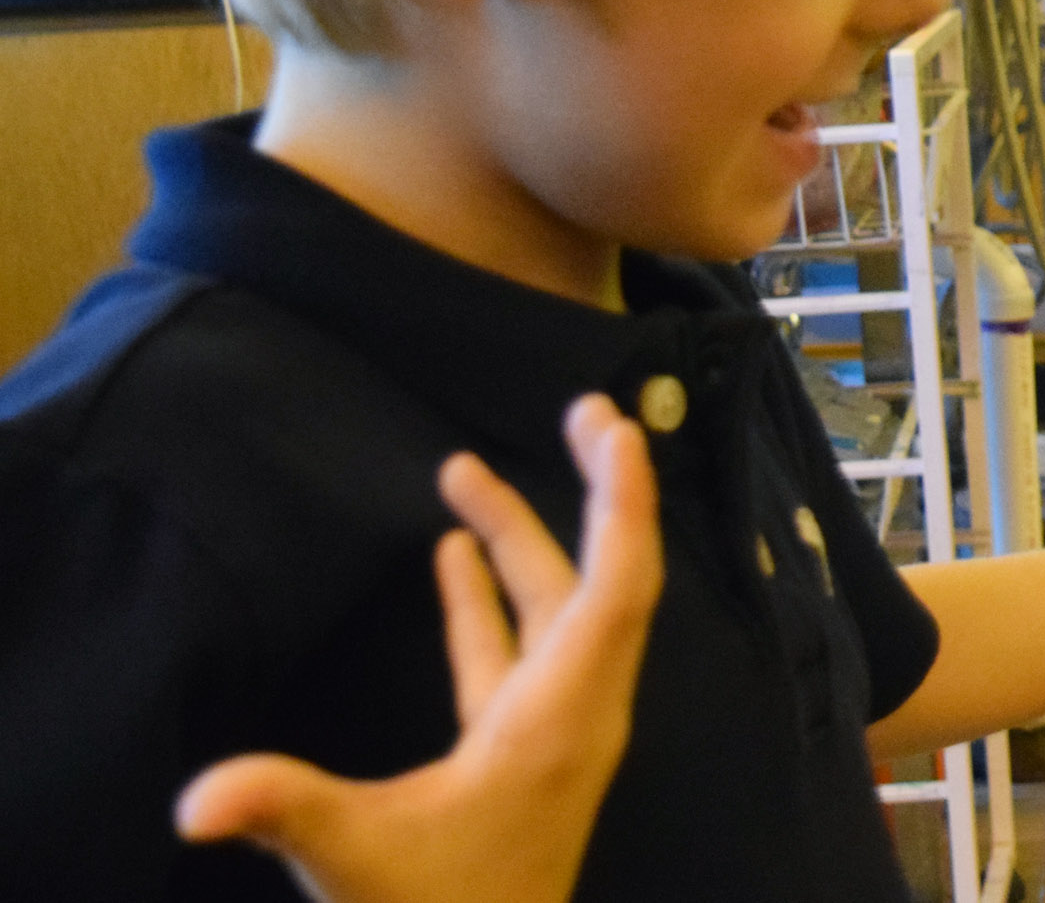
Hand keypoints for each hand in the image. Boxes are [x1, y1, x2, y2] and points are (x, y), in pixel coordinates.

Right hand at [175, 396, 664, 902]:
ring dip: (513, 541)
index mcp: (562, 716)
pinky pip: (513, 652)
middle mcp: (574, 711)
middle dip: (594, 494)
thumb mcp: (359, 858)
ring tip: (461, 468)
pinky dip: (488, 600)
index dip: (622, 503)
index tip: (616, 431)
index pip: (616, 583)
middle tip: (587, 411)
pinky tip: (452, 555)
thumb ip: (285, 811)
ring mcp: (549, 731)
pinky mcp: (516, 753)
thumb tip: (197, 797)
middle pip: (599, 576)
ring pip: (548, 611)